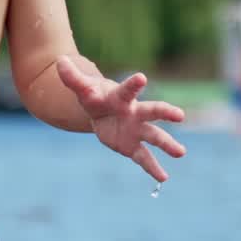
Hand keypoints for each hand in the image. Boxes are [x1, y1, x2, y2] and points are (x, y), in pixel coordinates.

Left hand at [56, 57, 186, 182]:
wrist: (101, 111)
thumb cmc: (95, 97)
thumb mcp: (82, 88)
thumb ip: (72, 77)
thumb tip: (60, 61)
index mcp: (122, 97)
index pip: (128, 89)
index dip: (133, 84)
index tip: (142, 78)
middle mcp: (135, 112)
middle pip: (152, 111)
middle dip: (165, 112)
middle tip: (180, 115)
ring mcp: (137, 130)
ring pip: (155, 136)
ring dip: (168, 144)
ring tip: (181, 153)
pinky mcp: (133, 146)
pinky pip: (145, 158)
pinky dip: (153, 168)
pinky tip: (163, 178)